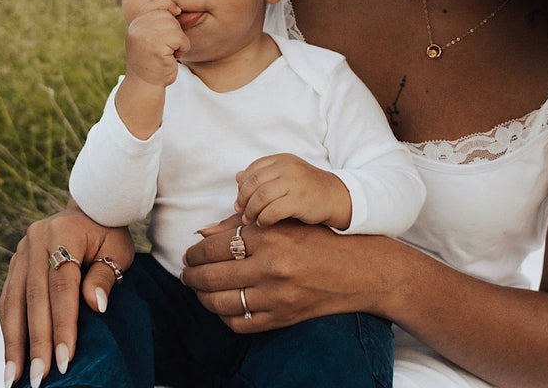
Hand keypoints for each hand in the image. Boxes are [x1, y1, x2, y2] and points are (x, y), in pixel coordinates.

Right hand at [0, 201, 134, 387]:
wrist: (89, 208)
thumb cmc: (108, 233)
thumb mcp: (117, 249)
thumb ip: (104, 275)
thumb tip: (96, 306)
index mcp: (62, 234)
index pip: (61, 288)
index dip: (62, 325)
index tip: (65, 360)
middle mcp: (34, 242)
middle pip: (32, 300)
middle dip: (34, 343)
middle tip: (38, 378)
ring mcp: (20, 252)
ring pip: (12, 303)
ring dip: (13, 344)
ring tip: (14, 378)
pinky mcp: (14, 264)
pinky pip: (7, 301)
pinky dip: (9, 330)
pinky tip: (11, 356)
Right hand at [124, 0, 189, 87]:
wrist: (145, 85)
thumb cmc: (152, 61)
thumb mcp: (149, 37)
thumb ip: (157, 21)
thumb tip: (178, 6)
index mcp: (136, 23)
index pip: (155, 4)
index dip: (169, 6)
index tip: (177, 13)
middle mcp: (138, 27)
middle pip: (168, 15)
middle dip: (174, 30)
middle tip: (166, 46)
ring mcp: (146, 36)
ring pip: (176, 27)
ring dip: (179, 41)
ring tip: (168, 52)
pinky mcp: (157, 47)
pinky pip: (181, 39)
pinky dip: (182, 49)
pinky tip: (171, 57)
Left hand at [181, 217, 390, 333]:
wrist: (360, 272)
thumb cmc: (320, 240)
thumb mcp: (284, 223)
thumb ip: (242, 226)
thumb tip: (202, 234)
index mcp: (272, 237)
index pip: (216, 245)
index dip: (196, 251)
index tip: (190, 254)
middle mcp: (273, 267)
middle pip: (213, 275)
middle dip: (192, 275)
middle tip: (187, 272)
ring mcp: (278, 297)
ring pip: (221, 302)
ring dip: (202, 296)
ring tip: (198, 289)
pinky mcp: (283, 318)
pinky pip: (240, 323)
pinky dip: (224, 315)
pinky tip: (221, 305)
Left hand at [234, 153, 351, 228]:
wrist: (335, 196)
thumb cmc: (306, 188)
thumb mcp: (285, 175)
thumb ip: (262, 175)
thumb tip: (237, 176)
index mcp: (281, 160)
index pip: (253, 169)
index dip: (242, 186)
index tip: (240, 200)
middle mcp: (287, 168)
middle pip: (254, 182)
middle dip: (243, 199)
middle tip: (241, 211)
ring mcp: (295, 183)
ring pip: (261, 197)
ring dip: (251, 211)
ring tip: (249, 219)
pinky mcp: (300, 201)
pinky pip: (273, 211)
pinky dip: (264, 218)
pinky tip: (263, 223)